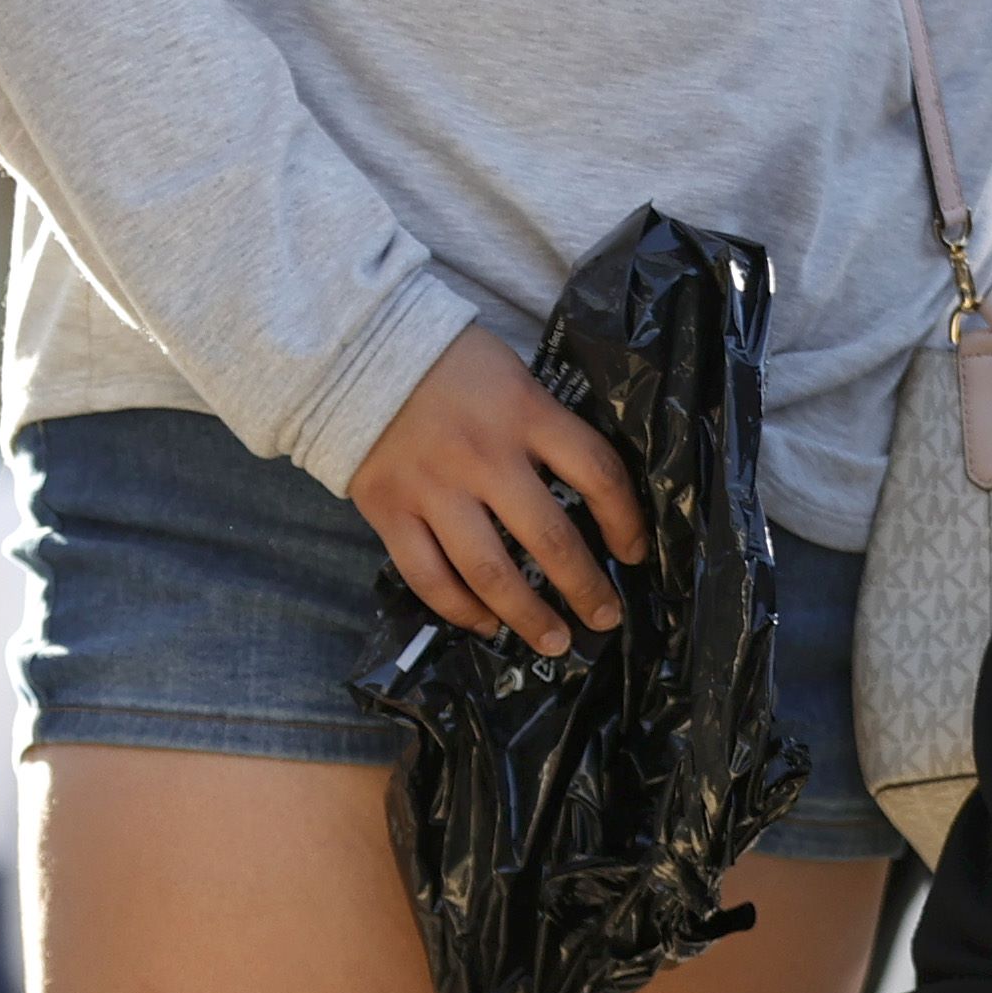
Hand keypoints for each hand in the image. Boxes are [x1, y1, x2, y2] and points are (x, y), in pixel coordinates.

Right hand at [348, 323, 641, 657]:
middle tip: (604, 618)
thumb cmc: (448, 364)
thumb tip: (586, 495)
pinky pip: (430, 577)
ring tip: (554, 641)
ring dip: (528, 615)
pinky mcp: (390, 512)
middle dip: (585, 587)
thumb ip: (544, 427)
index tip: (634, 552)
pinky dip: (461, 609)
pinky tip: (487, 623)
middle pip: (549, 537)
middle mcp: (483, 456)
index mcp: (524, 412)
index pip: (596, 472)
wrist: (357, 351)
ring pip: (489, 571)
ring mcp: (433, 489)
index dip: (625, 520)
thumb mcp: (512, 376)